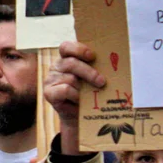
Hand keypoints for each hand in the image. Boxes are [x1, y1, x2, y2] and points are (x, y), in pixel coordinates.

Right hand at [46, 41, 106, 155]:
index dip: (78, 49)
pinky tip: (80, 101)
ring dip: (84, 88)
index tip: (92, 56)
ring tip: (92, 94)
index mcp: (66, 58)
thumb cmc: (88, 92)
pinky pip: (65, 90)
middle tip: (102, 81)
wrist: (79, 115)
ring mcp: (50, 79)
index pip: (66, 47)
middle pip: (71, 63)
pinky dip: (76, 96)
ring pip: (70, 78)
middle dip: (89, 72)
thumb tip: (113, 63)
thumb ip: (96, 68)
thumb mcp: (92, 78)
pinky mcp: (49, 93)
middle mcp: (56, 67)